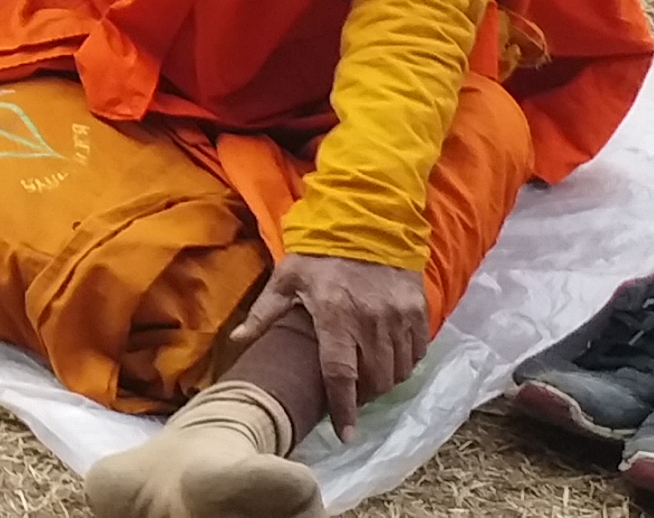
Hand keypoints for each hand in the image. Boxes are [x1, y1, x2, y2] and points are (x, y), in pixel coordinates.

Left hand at [235, 252, 433, 437]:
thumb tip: (235, 339)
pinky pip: (417, 352)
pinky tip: (390, 358)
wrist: (366, 220)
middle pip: (374, 379)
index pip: (340, 375)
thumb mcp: (286, 279)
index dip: (343, 409)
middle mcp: (370, 321)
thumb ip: (264, 314)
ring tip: (369, 376)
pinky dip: (405, 363)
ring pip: (398, 370)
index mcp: (334, 317)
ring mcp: (398, 317)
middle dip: (363, 396)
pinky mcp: (418, 310)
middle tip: (350, 393)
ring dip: (384, 381)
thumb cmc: (320, 254)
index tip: (346, 434)